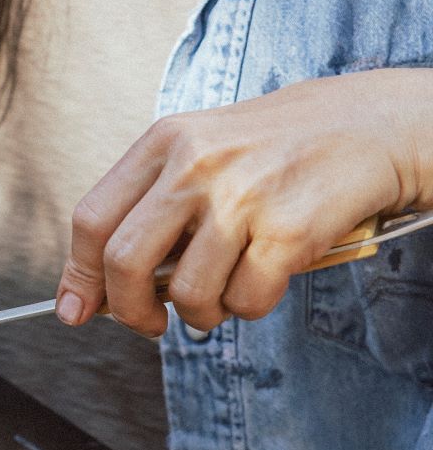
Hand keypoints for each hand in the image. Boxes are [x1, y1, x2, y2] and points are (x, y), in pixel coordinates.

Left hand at [57, 69, 432, 335]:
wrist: (372, 126)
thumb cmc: (276, 150)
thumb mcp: (202, 151)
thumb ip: (150, 206)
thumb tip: (95, 285)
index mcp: (164, 141)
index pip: (92, 219)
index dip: (79, 274)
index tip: (76, 308)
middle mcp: (195, 164)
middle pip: (124, 262)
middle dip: (129, 311)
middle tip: (149, 323)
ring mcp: (242, 196)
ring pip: (187, 293)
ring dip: (200, 314)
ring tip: (221, 296)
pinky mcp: (289, 229)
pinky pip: (245, 300)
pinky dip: (248, 308)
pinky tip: (262, 283)